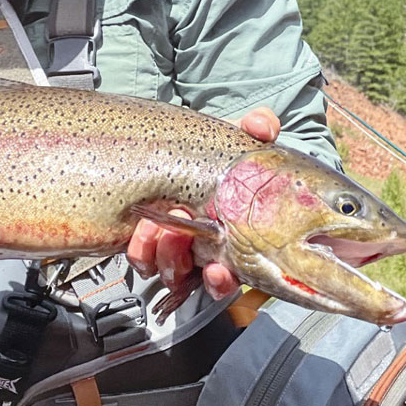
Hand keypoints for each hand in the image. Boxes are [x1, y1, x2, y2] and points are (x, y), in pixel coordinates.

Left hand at [127, 107, 280, 300]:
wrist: (180, 153)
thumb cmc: (219, 156)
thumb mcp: (241, 139)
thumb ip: (259, 127)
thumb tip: (262, 125)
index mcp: (234, 238)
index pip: (232, 274)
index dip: (222, 280)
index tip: (216, 270)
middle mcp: (208, 252)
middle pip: (197, 277)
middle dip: (184, 258)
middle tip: (179, 227)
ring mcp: (178, 251)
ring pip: (170, 271)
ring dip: (164, 253)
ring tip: (157, 223)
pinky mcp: (149, 245)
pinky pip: (143, 260)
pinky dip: (142, 249)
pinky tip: (143, 229)